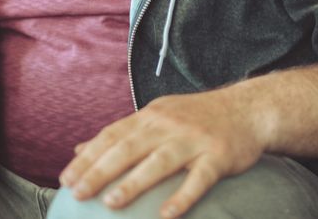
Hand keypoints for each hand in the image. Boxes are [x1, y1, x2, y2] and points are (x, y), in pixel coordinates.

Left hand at [59, 88, 266, 218]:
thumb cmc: (200, 117)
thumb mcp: (159, 116)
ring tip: (111, 202)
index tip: (66, 179)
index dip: (89, 157)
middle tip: (78, 192)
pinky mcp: (219, 156)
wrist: (251, 109)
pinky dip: (183, 196)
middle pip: (129, 147)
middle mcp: (170, 125)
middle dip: (101, 170)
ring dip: (135, 182)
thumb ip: (122, 132)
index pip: (113, 134)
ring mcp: (195, 140)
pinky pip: (199, 178)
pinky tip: (167, 215)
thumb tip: (81, 148)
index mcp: (152, 115)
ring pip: (160, 161)